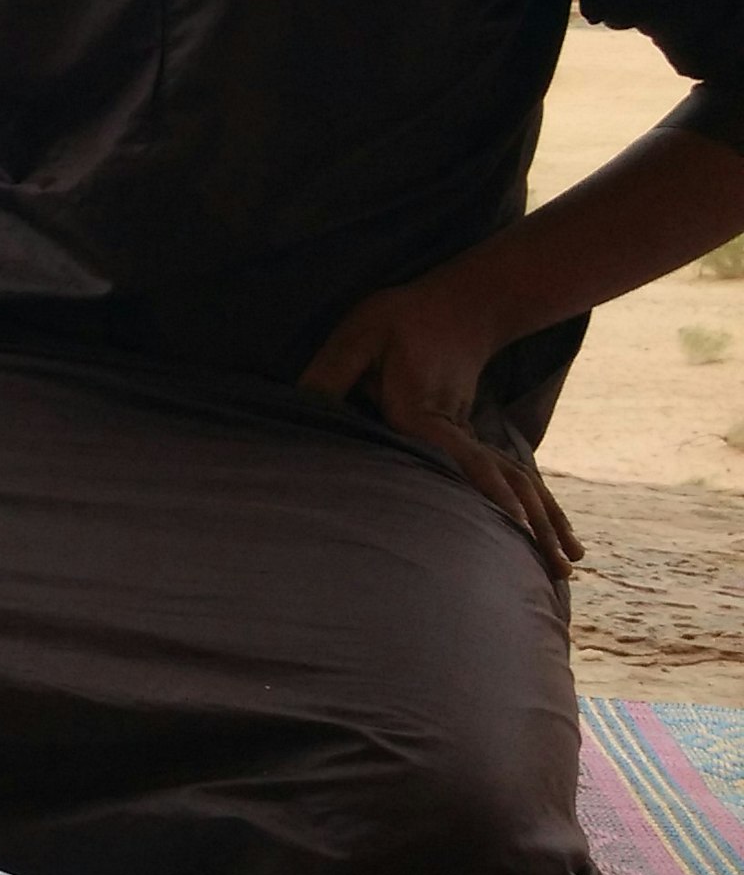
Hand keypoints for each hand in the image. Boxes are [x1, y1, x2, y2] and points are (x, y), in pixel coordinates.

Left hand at [303, 279, 578, 578]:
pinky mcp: (478, 441)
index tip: (516, 528)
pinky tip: (562, 538)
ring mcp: (475, 437)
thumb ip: (332, 372)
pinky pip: (516, 480)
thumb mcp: (360, 335)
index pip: (460, 460)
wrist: (460, 302)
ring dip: (546, 526)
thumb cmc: (399, 319)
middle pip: (505, 484)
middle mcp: (458, 431)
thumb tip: (305, 409)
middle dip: (533, 528)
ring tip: (569, 568)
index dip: (487, 493)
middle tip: (559, 571)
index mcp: (424, 413)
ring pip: (519, 486)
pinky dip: (540, 509)